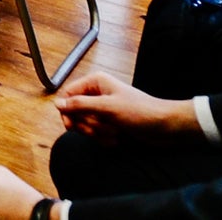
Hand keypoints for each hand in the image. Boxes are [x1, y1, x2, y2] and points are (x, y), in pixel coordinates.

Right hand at [54, 71, 199, 145]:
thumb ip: (80, 105)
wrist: (164, 127)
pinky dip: (105, 138)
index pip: (68, 95)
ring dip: (98, 133)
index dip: (68, 111)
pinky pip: (96, 133)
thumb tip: (57, 103)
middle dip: (88, 124)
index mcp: (95, 82)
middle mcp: (97, 94)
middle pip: (75, 112)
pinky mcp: (110, 123)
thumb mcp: (107, 108)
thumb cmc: (140, 112)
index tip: (71, 125)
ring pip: (85, 124)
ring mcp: (103, 109)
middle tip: (103, 127)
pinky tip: (118, 138)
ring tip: (115, 132)